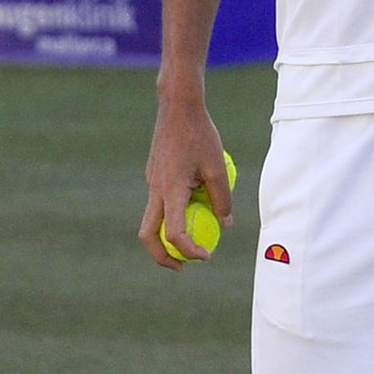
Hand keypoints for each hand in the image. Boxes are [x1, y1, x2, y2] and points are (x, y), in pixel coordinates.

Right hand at [139, 89, 231, 269]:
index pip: (174, 233)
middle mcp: (155, 189)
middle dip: (162, 256)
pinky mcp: (153, 174)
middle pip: (148, 235)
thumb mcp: (217, 167)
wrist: (177, 106)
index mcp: (170, 190)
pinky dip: (173, 211)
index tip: (205, 257)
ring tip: (194, 235)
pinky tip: (195, 198)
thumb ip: (222, 198)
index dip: (189, 251)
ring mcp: (151, 182)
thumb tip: (226, 225)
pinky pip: (160, 200)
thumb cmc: (201, 134)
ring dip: (168, 234)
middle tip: (182, 266)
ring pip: (152, 219)